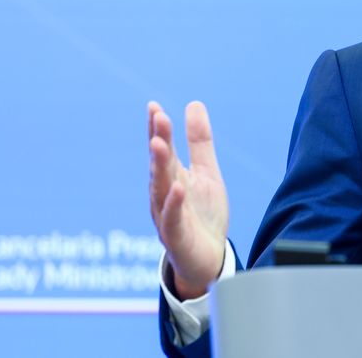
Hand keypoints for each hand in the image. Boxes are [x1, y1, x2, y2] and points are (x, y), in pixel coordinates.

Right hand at [148, 101, 228, 298]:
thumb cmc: (203, 214)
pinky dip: (173, 203)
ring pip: (160, 189)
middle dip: (158, 140)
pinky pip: (172, 219)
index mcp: (171, 176)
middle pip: (160, 164)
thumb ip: (199, 141)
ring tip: (159, 144)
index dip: (158, 128)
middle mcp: (163, 194)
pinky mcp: (176, 237)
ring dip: (158, 166)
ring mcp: (167, 215)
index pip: (162, 149)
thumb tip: (194, 103)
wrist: (208, 259)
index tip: (154, 106)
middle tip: (158, 117)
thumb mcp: (206, 172)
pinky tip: (178, 187)